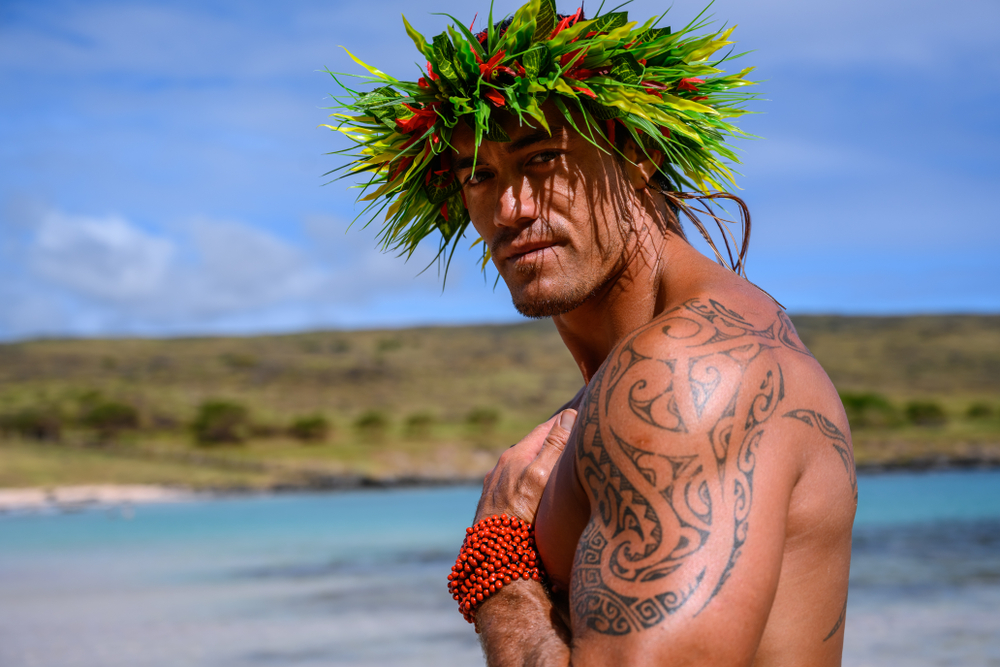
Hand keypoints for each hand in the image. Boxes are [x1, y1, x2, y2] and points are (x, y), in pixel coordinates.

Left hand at [475, 409, 576, 524]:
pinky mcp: (493, 504)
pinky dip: (528, 482)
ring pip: (522, 467)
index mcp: (516, 455)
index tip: (581, 412)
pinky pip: (515, 485)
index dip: (564, 420)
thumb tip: (568, 416)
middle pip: (532, 447)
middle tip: (573, 436)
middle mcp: (502, 466)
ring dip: (538, 463)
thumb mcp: (542, 476)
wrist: (492, 554)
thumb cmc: (520, 514)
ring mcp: (495, 485)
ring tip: (555, 465)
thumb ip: (555, 446)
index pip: (545, 428)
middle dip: (551, 441)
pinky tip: (533, 492)